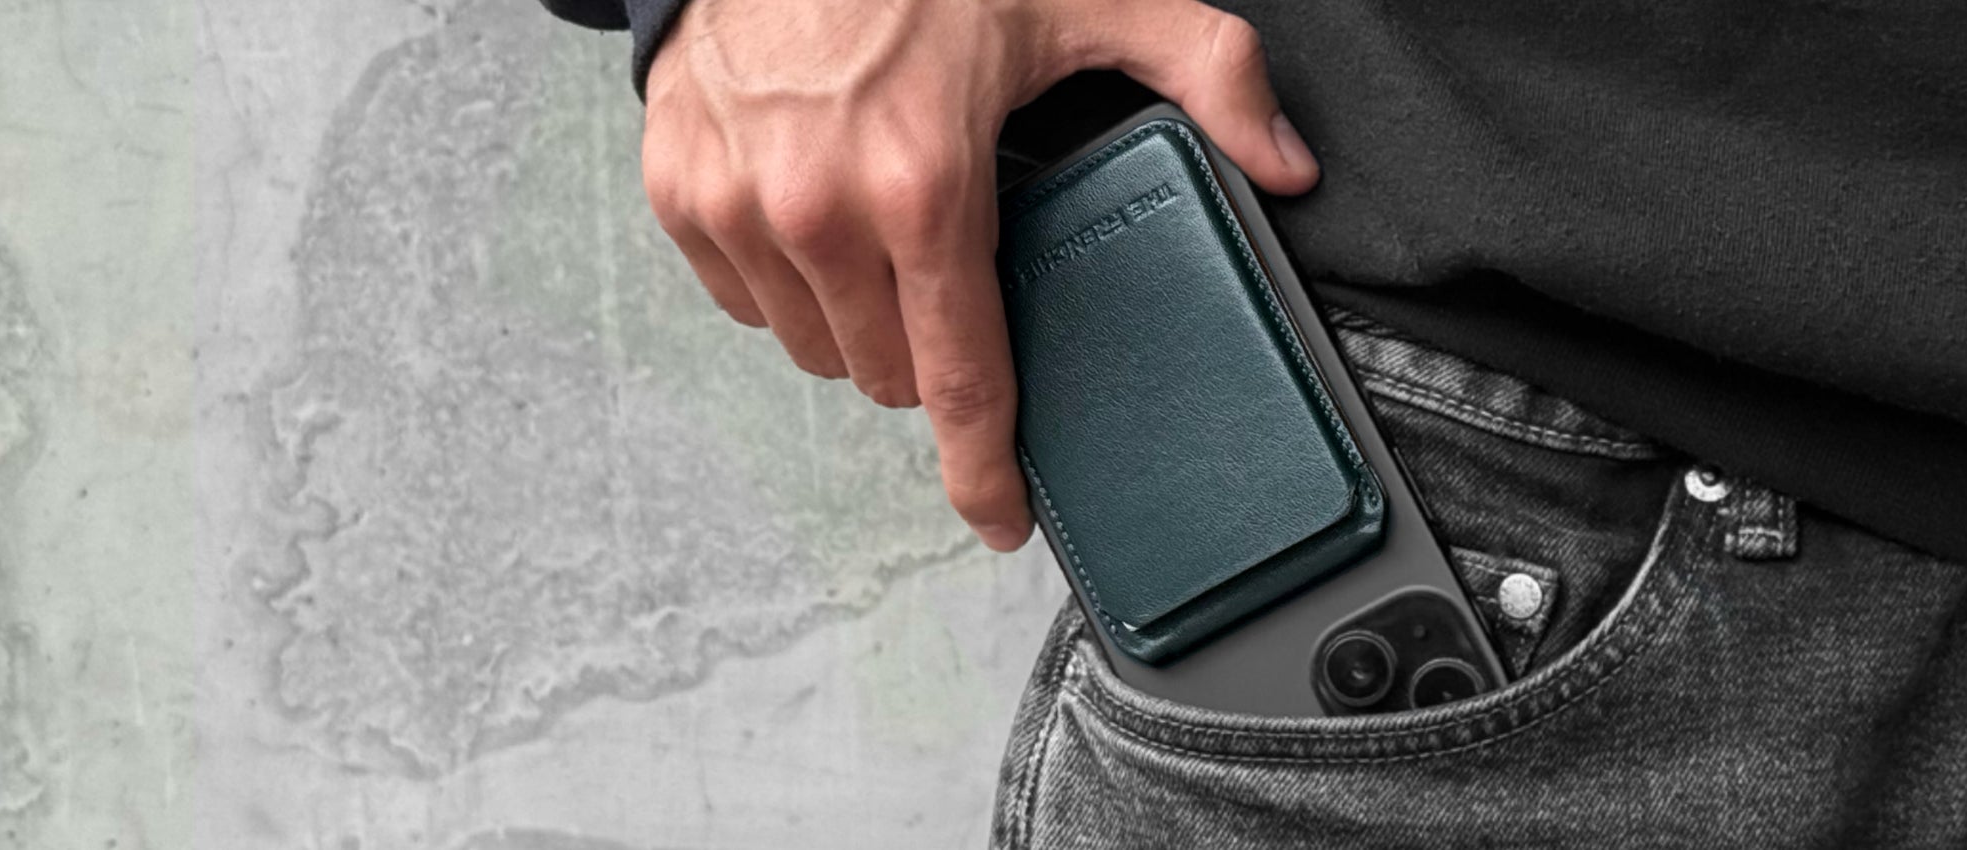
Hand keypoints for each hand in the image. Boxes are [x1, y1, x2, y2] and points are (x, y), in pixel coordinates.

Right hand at [639, 0, 1319, 550]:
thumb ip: (1205, 73)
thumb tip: (1287, 160)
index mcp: (924, 189)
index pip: (961, 382)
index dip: (985, 469)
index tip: (1000, 517)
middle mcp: (818, 213)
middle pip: (886, 375)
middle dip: (929, 351)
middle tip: (954, 274)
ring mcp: (736, 207)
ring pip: (811, 346)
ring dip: (855, 321)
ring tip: (883, 233)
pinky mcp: (679, 190)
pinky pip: (740, 298)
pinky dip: (782, 278)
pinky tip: (816, 212)